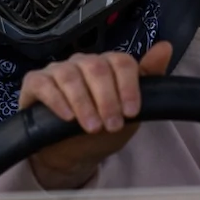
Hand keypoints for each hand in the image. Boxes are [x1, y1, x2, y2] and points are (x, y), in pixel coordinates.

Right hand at [19, 41, 173, 190]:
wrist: (72, 153)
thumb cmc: (102, 128)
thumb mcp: (130, 111)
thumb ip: (148, 78)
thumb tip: (165, 46)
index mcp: (107, 65)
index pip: (121, 61)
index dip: (128, 86)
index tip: (132, 112)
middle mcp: (81, 63)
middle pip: (96, 67)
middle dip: (107, 99)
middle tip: (112, 125)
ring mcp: (57, 71)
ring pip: (70, 75)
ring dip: (84, 103)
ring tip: (92, 127)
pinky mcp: (34, 83)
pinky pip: (44, 85)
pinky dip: (57, 101)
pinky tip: (68, 117)